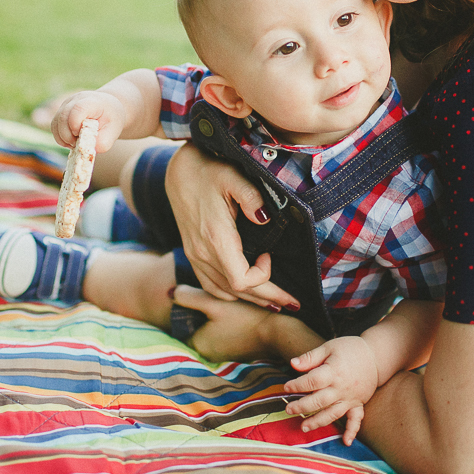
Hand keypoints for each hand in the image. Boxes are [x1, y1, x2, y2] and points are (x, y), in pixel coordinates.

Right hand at [50, 91, 125, 152]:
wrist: (107, 108)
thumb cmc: (111, 119)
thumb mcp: (114, 131)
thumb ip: (103, 142)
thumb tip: (86, 150)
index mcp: (91, 101)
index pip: (77, 109)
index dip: (75, 124)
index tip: (81, 134)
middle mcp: (75, 100)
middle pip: (62, 117)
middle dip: (68, 136)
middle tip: (78, 144)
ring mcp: (65, 105)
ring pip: (55, 123)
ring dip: (63, 138)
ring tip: (76, 143)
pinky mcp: (60, 113)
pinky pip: (54, 127)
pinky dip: (60, 138)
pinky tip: (71, 141)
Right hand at [164, 143, 298, 309]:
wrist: (179, 171)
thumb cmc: (209, 170)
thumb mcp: (232, 175)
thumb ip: (250, 196)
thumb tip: (264, 217)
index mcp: (216, 237)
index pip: (242, 279)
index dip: (263, 277)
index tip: (271, 255)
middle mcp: (203, 253)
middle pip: (237, 291)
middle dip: (268, 297)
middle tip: (293, 302)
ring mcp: (195, 256)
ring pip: (223, 292)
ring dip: (250, 299)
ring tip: (274, 301)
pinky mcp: (193, 254)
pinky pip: (210, 286)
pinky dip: (230, 294)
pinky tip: (245, 293)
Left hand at [172, 285, 281, 361]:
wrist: (277, 333)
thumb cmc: (245, 317)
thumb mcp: (214, 303)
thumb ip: (189, 297)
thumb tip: (170, 292)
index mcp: (198, 344)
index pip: (182, 325)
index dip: (189, 309)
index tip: (200, 297)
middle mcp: (208, 354)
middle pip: (197, 327)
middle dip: (202, 313)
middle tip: (215, 298)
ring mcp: (223, 355)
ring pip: (211, 331)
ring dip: (216, 319)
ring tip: (228, 305)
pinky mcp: (237, 353)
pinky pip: (225, 336)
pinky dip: (227, 326)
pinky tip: (238, 315)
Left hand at [284, 336, 378, 445]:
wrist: (377, 355)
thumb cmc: (350, 349)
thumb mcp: (329, 347)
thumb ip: (310, 357)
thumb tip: (292, 364)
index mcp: (333, 371)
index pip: (312, 381)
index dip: (297, 385)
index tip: (286, 387)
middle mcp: (341, 387)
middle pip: (319, 401)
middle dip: (302, 407)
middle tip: (289, 410)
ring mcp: (351, 397)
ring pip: (333, 413)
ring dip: (318, 422)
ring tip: (303, 427)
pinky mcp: (359, 403)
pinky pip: (356, 419)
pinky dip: (352, 431)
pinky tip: (346, 442)